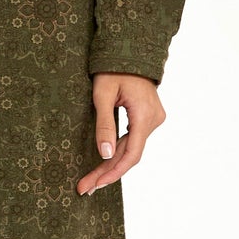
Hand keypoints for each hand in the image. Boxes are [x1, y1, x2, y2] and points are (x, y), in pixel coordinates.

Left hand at [76, 73, 164, 193]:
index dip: (113, 172)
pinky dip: (119, 152)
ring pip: (131, 148)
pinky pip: (133, 139)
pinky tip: (104, 165)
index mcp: (144, 115)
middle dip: (106, 172)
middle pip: (130, 154)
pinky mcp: (148, 117)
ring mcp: (153, 119)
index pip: (132, 154)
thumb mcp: (103, 95)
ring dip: (111, 164)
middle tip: (85, 188)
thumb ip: (104, 125)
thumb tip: (105, 155)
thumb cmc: (113, 69)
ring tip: (90, 180)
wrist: (129, 51)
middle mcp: (154, 120)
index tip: (95, 185)